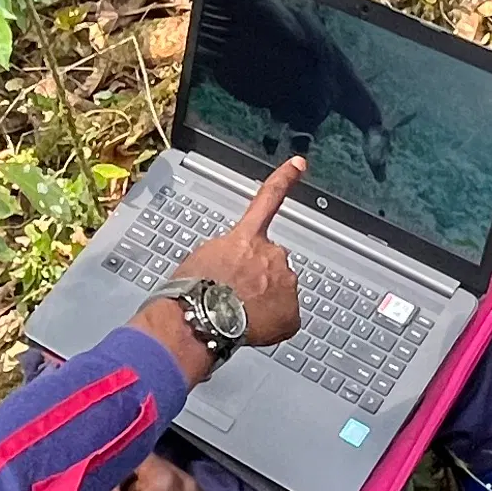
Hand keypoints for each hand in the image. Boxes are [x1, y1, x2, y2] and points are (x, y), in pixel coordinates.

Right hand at [168, 158, 305, 347]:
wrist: (200, 319)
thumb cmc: (192, 291)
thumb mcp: (202, 256)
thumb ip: (228, 253)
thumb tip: (234, 268)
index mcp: (247, 238)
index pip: (268, 200)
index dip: (285, 180)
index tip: (299, 163)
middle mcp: (272, 255)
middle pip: (272, 262)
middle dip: (260, 276)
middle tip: (234, 295)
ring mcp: (286, 283)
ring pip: (279, 290)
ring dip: (263, 300)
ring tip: (237, 314)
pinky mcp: (291, 312)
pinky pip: (284, 318)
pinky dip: (270, 323)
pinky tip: (250, 327)